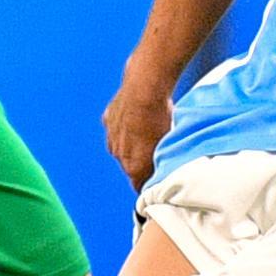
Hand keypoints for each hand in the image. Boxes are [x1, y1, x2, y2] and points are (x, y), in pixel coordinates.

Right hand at [102, 69, 172, 187]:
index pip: (138, 185)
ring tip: (147, 131)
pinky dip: (123, 126)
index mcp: (133, 166)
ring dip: (131, 143)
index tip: (156, 178)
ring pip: (120, 147)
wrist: (144, 90)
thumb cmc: (160, 119)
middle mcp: (117, 155)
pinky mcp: (108, 119)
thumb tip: (163, 174)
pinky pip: (115, 128)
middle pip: (129, 166)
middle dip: (140, 162)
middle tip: (155, 150)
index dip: (148, 183)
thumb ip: (160, 165)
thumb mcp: (167, 148)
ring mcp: (111, 136)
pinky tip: (136, 117)